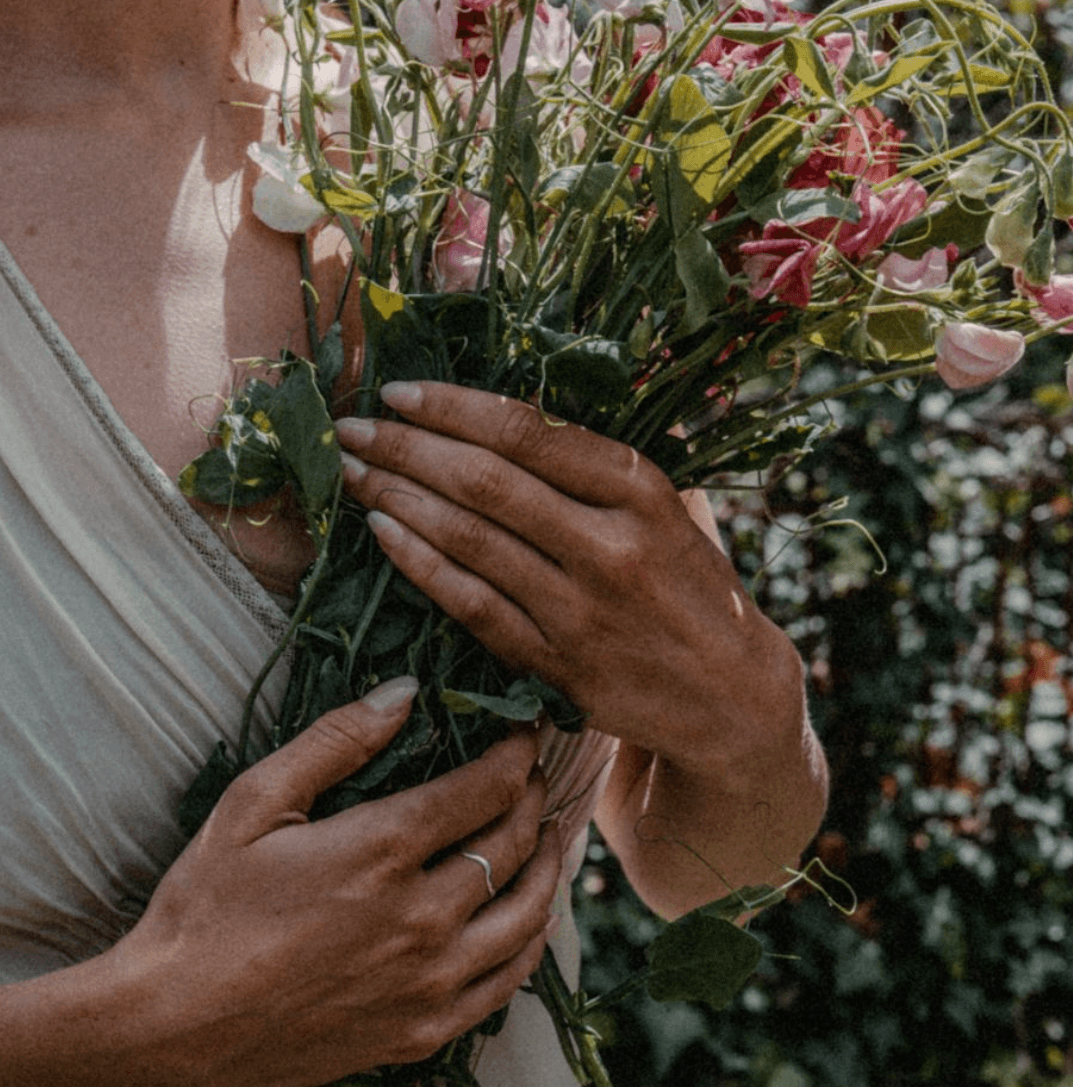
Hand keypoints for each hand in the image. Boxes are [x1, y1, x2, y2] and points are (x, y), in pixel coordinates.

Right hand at [108, 681, 560, 1086]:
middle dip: (533, 797)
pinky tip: (531, 919)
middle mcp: (422, 917)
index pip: (485, 788)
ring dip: (548, 865)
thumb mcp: (253, 804)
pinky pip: (507, 982)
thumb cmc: (204, 907)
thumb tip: (406, 691)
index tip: (525, 730)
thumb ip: (335, 742)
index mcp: (381, 850)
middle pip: (512, 844)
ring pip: (527, 914)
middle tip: (536, 774)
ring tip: (551, 835)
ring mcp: (428, 982)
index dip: (516, 752)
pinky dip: (531, 941)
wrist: (174, 1029)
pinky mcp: (423, 1032)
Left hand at [334, 381, 802, 780]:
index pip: (528, 432)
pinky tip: (382, 532)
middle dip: (406, 447)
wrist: (732, 696)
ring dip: (398, 498)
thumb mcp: (669, 507)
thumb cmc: (691, 585)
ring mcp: (580, 609)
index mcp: (640, 489)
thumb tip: (503, 406)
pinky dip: (420, 564)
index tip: (399, 390)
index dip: (453, 407)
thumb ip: (597, 463)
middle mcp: (610, 544)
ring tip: (354, 470)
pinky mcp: (556, 663)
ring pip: (470, 540)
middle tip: (354, 426)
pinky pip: (470, 605)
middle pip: (486, 481)